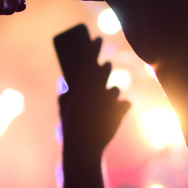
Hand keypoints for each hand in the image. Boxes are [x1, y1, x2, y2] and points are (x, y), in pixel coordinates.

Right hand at [59, 37, 130, 157]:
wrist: (84, 149)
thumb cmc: (71, 128)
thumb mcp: (64, 110)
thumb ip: (65, 96)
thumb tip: (66, 85)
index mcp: (82, 86)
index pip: (90, 60)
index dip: (94, 48)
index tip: (98, 38)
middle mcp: (98, 90)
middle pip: (105, 71)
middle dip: (105, 69)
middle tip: (105, 66)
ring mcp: (110, 100)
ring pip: (115, 89)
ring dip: (111, 91)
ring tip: (107, 95)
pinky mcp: (120, 111)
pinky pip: (123, 103)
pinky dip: (119, 106)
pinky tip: (117, 110)